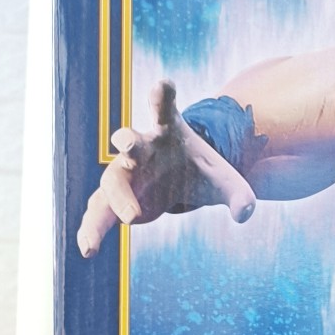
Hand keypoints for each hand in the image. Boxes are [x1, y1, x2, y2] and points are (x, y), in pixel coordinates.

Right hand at [77, 80, 255, 255]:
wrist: (179, 179)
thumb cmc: (199, 171)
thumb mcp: (224, 181)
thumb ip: (239, 194)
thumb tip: (246, 212)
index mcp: (169, 132)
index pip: (165, 110)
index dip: (163, 97)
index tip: (165, 84)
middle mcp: (141, 147)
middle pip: (130, 140)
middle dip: (127, 140)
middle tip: (127, 145)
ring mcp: (125, 171)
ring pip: (112, 181)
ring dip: (115, 198)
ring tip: (130, 219)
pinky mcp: (115, 196)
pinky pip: (100, 211)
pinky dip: (93, 229)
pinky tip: (87, 250)